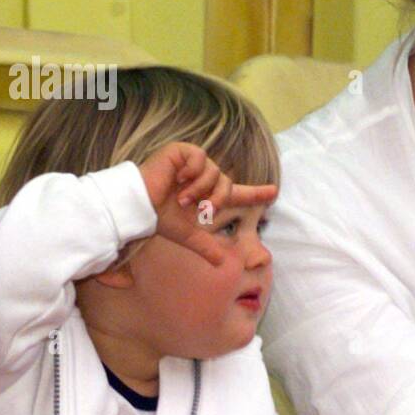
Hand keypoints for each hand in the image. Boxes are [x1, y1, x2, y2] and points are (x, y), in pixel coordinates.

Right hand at [138, 142, 278, 266]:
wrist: (139, 207)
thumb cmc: (159, 218)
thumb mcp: (188, 235)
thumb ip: (205, 246)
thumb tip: (220, 263)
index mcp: (207, 194)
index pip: (237, 193)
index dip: (256, 193)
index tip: (275, 192)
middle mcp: (204, 177)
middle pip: (228, 185)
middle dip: (215, 199)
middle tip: (196, 207)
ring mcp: (193, 163)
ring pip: (216, 173)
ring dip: (200, 189)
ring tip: (181, 196)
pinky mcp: (182, 152)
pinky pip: (201, 159)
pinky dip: (192, 172)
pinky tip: (177, 178)